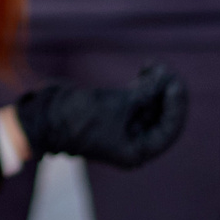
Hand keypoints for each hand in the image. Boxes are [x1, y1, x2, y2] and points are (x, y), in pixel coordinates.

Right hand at [15, 67, 189, 170]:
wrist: (44, 115)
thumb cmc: (79, 116)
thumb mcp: (117, 104)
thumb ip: (145, 93)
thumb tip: (166, 80)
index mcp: (136, 153)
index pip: (169, 130)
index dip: (176, 106)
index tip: (174, 83)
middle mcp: (133, 143)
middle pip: (161, 117)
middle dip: (166, 92)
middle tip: (165, 70)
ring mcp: (123, 128)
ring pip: (150, 106)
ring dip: (155, 86)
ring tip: (153, 66)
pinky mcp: (113, 114)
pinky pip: (137, 101)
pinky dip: (142, 87)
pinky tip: (145, 70)